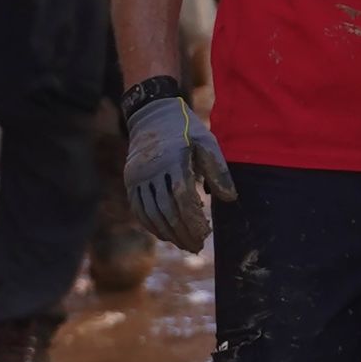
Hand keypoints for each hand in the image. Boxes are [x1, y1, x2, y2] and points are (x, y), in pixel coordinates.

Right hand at [123, 89, 235, 251]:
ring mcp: (137, 175)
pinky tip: (164, 234)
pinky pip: (138, 208)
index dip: (193, 218)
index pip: (182, 196)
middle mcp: (152, 168)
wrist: (153, 115)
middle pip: (166, 208)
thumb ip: (219, 170)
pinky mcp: (130, 180)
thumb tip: (230, 198)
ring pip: (151, 211)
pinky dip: (150, 224)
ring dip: (167, 232)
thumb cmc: (187, 131)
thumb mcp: (208, 143)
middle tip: (197, 247)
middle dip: (182, 231)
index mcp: (173, 158)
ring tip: (184, 244)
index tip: (206, 233)